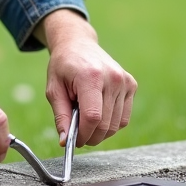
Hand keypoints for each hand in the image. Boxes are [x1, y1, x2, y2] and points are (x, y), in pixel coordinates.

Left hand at [36, 9, 136, 147]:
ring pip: (116, 125)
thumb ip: (61, 116)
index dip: (84, 134)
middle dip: (90, 136)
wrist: (78, 44)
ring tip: (86, 118)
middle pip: (105, 124)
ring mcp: (125, 81)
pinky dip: (111, 123)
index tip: (74, 140)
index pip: (93, 117)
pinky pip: (124, 118)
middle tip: (78, 134)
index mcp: (91, 77)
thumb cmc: (63, 67)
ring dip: (100, 131)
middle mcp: (113, 78)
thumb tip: (66, 141)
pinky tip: (99, 113)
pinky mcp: (131, 85)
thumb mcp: (54, 90)